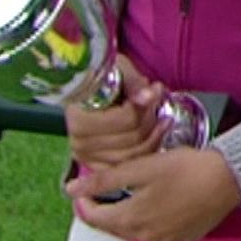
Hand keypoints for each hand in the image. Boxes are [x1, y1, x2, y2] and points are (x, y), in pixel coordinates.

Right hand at [65, 56, 166, 172]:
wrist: (87, 94)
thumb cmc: (103, 80)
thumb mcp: (118, 72)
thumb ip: (134, 84)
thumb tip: (150, 95)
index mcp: (80, 121)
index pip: (126, 119)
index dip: (146, 106)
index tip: (156, 89)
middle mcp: (81, 145)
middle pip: (133, 138)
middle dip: (152, 119)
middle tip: (158, 102)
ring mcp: (89, 160)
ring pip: (136, 155)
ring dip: (154, 134)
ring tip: (160, 116)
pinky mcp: (99, 168)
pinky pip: (131, 166)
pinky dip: (146, 151)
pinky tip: (154, 134)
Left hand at [66, 147, 240, 240]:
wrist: (230, 178)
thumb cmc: (186, 168)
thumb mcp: (142, 167)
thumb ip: (105, 180)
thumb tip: (71, 189)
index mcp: (130, 219)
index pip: (93, 217)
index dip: (84, 200)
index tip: (84, 186)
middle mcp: (145, 236)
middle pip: (113, 225)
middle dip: (105, 208)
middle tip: (105, 188)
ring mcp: (166, 239)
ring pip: (135, 229)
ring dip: (127, 214)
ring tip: (131, 193)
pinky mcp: (184, 236)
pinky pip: (156, 231)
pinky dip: (149, 218)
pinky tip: (158, 202)